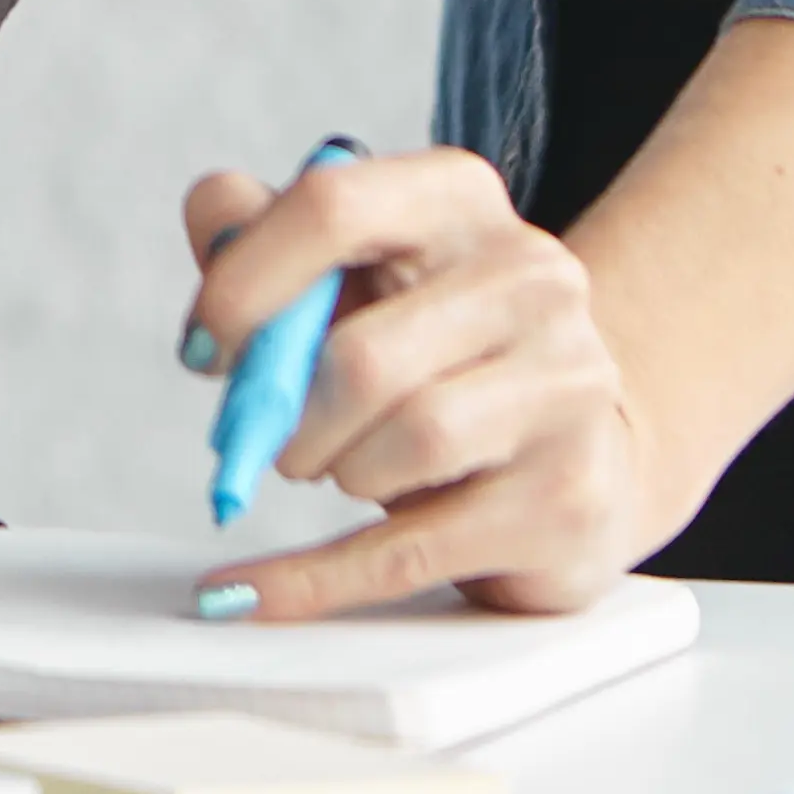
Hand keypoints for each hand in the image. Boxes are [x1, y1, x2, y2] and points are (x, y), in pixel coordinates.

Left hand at [174, 143, 669, 620]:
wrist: (587, 450)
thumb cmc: (442, 356)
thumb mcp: (359, 276)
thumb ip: (266, 232)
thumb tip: (212, 214)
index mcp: (463, 200)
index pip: (332, 207)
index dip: (243, 285)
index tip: (206, 347)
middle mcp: (534, 280)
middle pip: (360, 355)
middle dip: (288, 414)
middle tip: (279, 436)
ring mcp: (567, 390)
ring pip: (403, 443)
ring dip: (338, 470)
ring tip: (348, 467)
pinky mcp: (567, 501)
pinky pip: (409, 552)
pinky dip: (311, 579)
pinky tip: (251, 592)